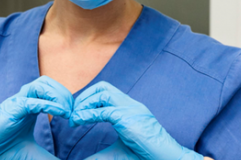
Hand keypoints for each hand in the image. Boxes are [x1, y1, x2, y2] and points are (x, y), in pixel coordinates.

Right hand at [0, 76, 72, 159]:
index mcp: (29, 105)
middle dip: (64, 93)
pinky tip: (60, 113)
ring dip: (58, 95)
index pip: (50, 89)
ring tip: (67, 111)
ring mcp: (16, 102)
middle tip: (72, 111)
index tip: (74, 115)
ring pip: (41, 84)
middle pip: (47, 82)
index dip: (64, 97)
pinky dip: (49, 104)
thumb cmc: (4, 152)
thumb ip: (50, 155)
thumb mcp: (33, 153)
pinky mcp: (11, 109)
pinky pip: (32, 101)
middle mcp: (23, 100)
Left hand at [70, 81, 203, 159]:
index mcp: (130, 108)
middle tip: (72, 112)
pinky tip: (78, 121)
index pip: (106, 91)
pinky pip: (104, 111)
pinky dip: (88, 114)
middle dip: (84, 96)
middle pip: (103, 87)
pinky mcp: (128, 119)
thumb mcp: (120, 149)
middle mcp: (130, 104)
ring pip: (103, 93)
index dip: (89, 98)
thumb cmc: (146, 155)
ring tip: (74, 117)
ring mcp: (130, 110)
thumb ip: (103, 150)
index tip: (77, 111)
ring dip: (84, 103)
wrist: (168, 158)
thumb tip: (84, 159)